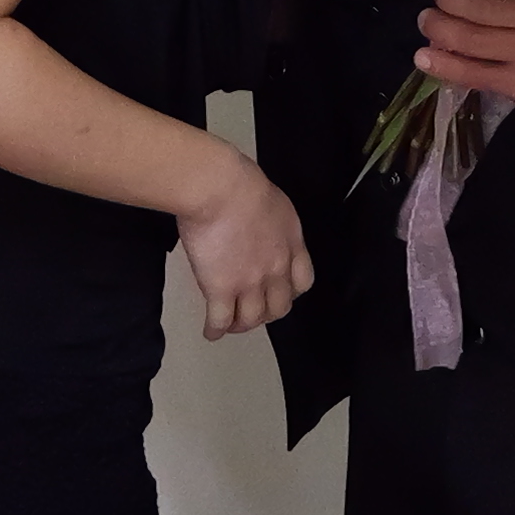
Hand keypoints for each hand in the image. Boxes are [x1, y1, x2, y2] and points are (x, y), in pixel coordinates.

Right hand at [180, 154, 314, 339]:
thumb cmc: (238, 182)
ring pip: (252, 319)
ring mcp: (249, 282)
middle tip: (255, 312)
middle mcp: (275, 268)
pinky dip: (216, 330)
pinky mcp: (221, 289)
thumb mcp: (270, 199)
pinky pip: (221, 320)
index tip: (281, 292)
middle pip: (279, 307)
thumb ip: (269, 220)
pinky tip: (211, 331)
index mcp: (290, 243)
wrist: (219, 188)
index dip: (291, 291)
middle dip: (267, 313)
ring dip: (242, 325)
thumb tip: (255, 223)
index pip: (302, 281)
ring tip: (231, 325)